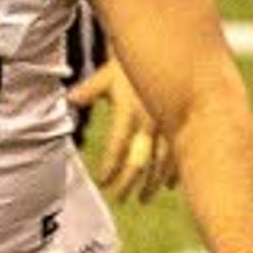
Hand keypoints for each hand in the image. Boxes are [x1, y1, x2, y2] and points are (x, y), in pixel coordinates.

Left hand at [70, 59, 175, 202]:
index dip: (110, 167)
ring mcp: (170, 125)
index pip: (117, 147)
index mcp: (130, 112)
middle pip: (140, 160)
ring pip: (163, 162)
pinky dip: (174, 171)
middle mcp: (151, 122)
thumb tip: (70, 100)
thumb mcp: (106, 76)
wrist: (169, 52)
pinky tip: (168, 185)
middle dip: (130, 183)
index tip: (104, 183)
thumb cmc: (129, 65)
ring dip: (152, 182)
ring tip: (142, 198)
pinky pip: (181, 153)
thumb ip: (88, 91)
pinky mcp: (183, 125)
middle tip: (120, 199)